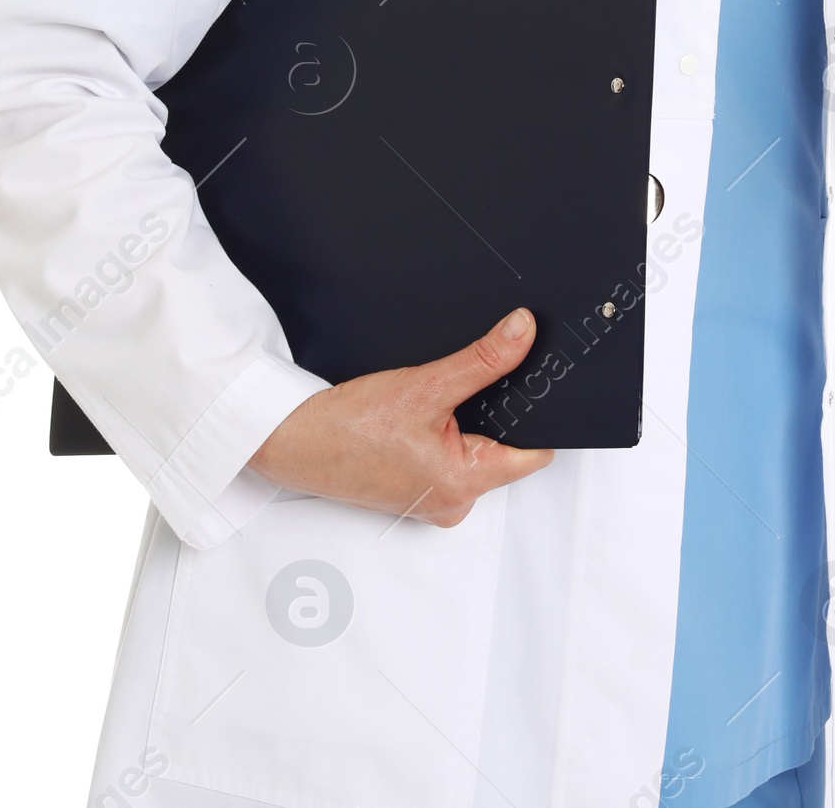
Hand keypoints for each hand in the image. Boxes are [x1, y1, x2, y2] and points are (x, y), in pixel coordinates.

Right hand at [247, 308, 553, 525]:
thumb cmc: (347, 428)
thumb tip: (523, 332)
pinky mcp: (414, 491)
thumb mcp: (426, 385)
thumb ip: (483, 359)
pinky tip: (414, 417)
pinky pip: (446, 456)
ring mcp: (432, 499)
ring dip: (462, 420)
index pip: (532, 451)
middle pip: (502, 447)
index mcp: (464, 484)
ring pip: (472, 448)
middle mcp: (453, 502)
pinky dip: (440, 431)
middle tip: (466, 384)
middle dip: (494, 412)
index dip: (541, 415)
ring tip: (430, 403)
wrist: (293, 441)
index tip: (540, 382)